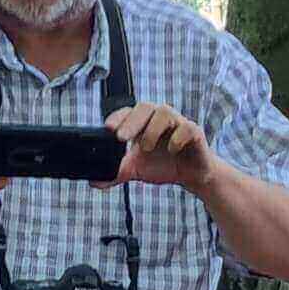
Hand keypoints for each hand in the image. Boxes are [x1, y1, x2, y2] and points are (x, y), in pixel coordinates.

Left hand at [97, 102, 214, 192]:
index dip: (117, 117)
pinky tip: (172, 150)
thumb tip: (94, 182)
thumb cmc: (163, 165)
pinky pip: (187, 127)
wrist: (191, 175)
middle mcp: (159, 119)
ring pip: (164, 112)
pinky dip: (177, 138)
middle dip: (131, 121)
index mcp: (142, 123)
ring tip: (145, 148)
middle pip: (144, 107)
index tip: (107, 128)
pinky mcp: (195, 132)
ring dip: (152, 130)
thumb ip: (116, 173)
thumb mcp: (136, 170)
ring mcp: (178, 123)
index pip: (127, 112)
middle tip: (120, 138)